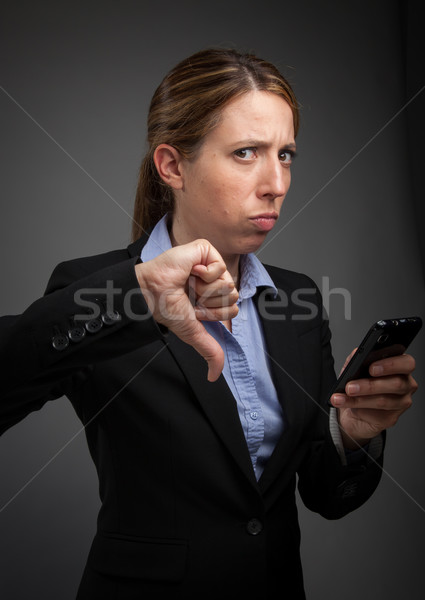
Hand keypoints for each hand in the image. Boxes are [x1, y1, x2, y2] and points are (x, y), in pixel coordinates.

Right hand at [135, 239, 237, 381]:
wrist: (152, 293)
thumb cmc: (166, 308)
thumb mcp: (193, 332)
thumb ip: (209, 352)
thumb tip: (214, 376)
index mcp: (212, 297)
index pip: (232, 309)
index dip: (214, 314)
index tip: (195, 310)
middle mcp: (213, 281)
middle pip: (234, 295)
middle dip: (211, 302)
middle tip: (191, 296)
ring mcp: (210, 264)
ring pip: (228, 282)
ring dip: (205, 289)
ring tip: (188, 284)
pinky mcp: (204, 250)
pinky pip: (220, 266)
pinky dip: (204, 274)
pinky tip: (190, 272)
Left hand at [330, 352, 417, 449]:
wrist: (353, 411)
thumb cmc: (359, 385)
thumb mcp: (354, 369)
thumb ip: (357, 359)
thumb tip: (356, 354)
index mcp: (401, 368)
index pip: (407, 363)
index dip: (391, 365)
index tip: (371, 368)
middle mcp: (406, 385)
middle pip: (397, 384)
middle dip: (371, 384)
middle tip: (351, 386)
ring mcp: (401, 403)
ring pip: (383, 400)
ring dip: (359, 398)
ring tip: (344, 394)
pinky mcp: (391, 418)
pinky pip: (376, 414)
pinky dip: (357, 407)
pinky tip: (345, 403)